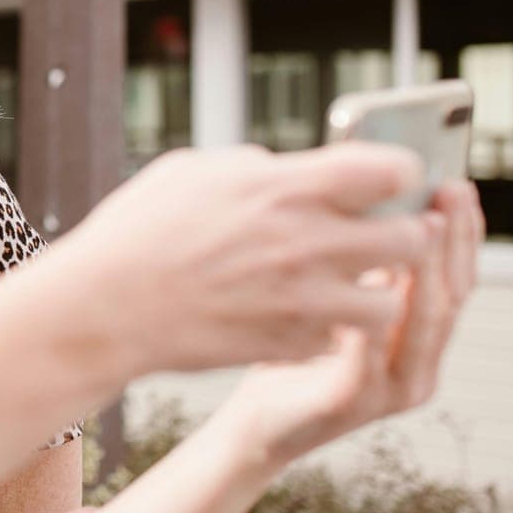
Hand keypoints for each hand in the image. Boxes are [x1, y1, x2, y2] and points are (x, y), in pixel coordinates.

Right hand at [52, 143, 432, 373]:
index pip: (392, 169)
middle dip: (406, 234)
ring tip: (354, 287)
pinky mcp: (287, 344)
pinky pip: (339, 340)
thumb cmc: (137, 232)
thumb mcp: (193, 172)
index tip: (388, 180)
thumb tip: (289, 171)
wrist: (102, 307)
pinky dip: (331, 331)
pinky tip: (305, 318)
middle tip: (389, 236)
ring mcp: (301, 301)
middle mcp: (305, 243)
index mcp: (285, 186)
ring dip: (379, 294)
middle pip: (410, 238)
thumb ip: (257, 168)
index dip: (399, 173)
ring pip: (390, 303)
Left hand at [217, 180, 483, 464]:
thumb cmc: (293, 349)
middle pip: (450, 298)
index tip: (460, 188)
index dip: (465, 235)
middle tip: (449, 193)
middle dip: (453, 241)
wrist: (258, 419)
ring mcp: (391, 390)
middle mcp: (418, 368)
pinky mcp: (353, 403)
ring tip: (424, 225)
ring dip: (426, 271)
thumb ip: (364, 261)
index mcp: (421, 342)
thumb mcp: (336, 297)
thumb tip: (374, 189)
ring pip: (423, 324)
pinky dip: (373, 314)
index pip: (458, 283)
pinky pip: (369, 355)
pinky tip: (370, 278)